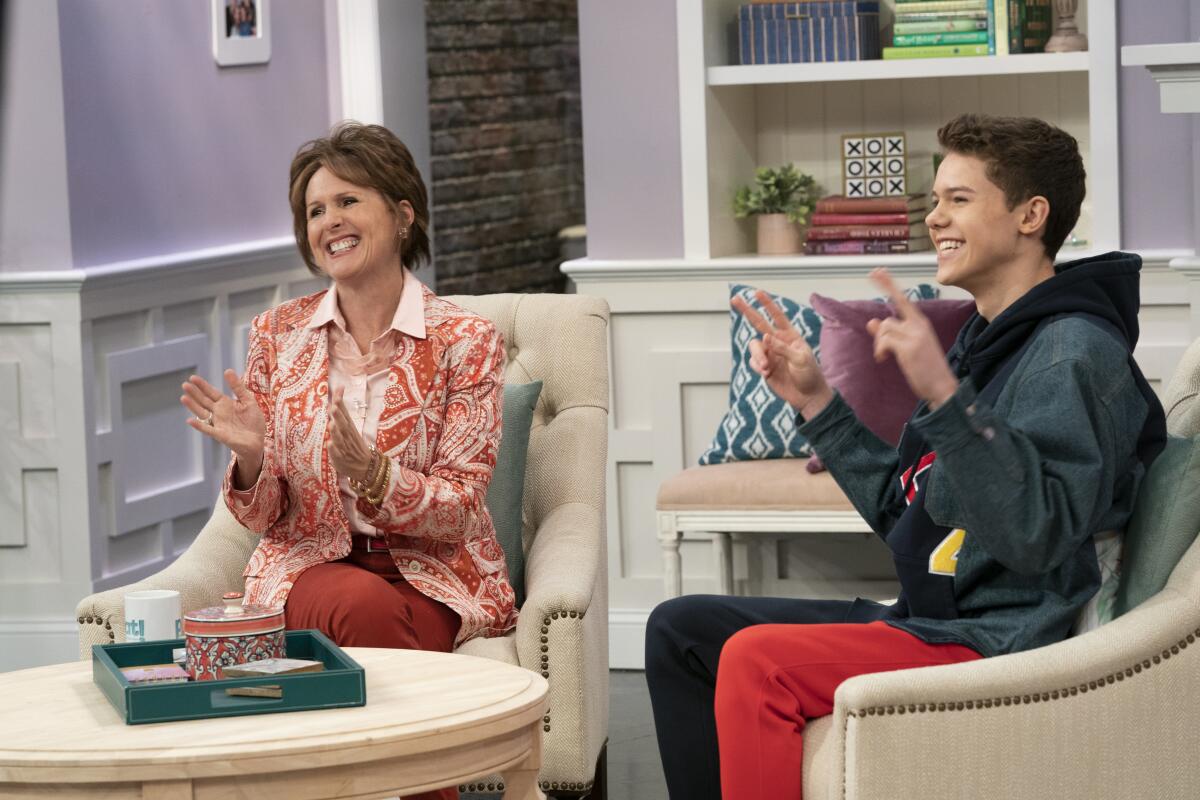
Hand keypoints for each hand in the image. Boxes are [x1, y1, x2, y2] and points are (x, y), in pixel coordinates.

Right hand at [181, 370, 266, 481]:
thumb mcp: (248, 401)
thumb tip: (228, 370)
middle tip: (185, 385)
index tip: (192, 377)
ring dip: (193, 406)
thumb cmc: (253, 422)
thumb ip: (238, 387)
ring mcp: (218, 423)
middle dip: (195, 393)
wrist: (258, 441)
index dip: (202, 385)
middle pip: (204, 401)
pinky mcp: (220, 434)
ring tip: (183, 398)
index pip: (211, 392)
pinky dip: (199, 425)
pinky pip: (207, 429)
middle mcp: (219, 413)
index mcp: (225, 404)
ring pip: (202, 413)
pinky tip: (190, 420)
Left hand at [328, 388, 375, 482]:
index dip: (341, 401)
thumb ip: (341, 417)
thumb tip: (333, 403)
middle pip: (343, 424)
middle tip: (334, 406)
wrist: (367, 467)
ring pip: (339, 438)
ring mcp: (345, 447)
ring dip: (336, 431)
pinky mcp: (341, 458)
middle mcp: (347, 436)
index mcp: (350, 427)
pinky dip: (333, 449)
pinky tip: (329, 444)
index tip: (339, 388)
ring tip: (331, 424)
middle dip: (339, 415)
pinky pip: (337, 453)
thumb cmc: (354, 446)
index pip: (344, 411)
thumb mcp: (349, 429)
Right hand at [733, 290, 832, 417]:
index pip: (777, 316)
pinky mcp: (764, 367)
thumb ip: (782, 348)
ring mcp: (769, 354)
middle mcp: (777, 342)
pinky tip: (767, 374)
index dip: (768, 304)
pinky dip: (757, 366)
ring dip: (758, 356)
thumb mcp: (800, 360)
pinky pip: (753, 362)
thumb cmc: (809, 375)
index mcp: (790, 336)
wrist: (807, 396)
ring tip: (765, 368)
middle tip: (734, 299)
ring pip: (754, 346)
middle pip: (758, 323)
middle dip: (747, 311)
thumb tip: (764, 337)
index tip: (758, 292)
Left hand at [866, 268, 958, 408]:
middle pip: (887, 320)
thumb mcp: (908, 348)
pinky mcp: (909, 347)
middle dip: (879, 336)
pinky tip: (884, 359)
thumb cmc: (926, 369)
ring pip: (884, 330)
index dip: (888, 284)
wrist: (943, 387)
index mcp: (921, 323)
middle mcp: (919, 325)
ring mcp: (915, 335)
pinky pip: (884, 341)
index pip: (902, 299)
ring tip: (886, 358)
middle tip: (881, 353)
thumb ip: (889, 334)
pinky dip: (880, 350)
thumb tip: (871, 321)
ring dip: (880, 346)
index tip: (876, 271)